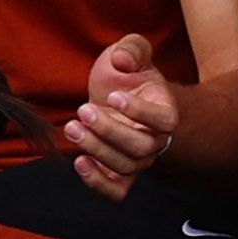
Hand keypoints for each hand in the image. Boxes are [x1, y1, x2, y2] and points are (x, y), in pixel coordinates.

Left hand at [66, 33, 178, 202]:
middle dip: (109, 131)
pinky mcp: (118, 170)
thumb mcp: (130, 50)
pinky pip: (116, 190)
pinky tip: (80, 162)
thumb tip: (122, 59)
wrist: (116, 95)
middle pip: (141, 148)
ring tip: (72, 127)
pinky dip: (98, 183)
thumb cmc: (127, 74)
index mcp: (164, 109)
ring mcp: (137, 157)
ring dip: (97, 149)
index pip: (165, 120)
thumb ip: (131, 48)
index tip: (114, 97)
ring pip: (126, 166)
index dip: (140, 112)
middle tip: (83, 110)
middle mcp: (155, 138)